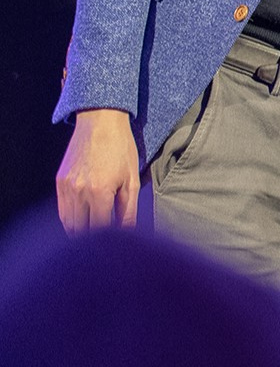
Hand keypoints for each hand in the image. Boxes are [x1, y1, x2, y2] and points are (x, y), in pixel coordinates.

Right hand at [56, 108, 140, 232]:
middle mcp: (78, 192)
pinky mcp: (59, 183)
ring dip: (81, 232)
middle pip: (81, 231)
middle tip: (107, 241)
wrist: (100, 122)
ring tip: (96, 232)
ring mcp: (66, 188)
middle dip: (94, 239)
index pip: (100, 229)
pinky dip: (71, 220)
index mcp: (99, 192)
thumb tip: (129, 233)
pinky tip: (84, 220)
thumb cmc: (121, 148)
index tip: (118, 244)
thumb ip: (128, 210)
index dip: (109, 240)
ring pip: (68, 224)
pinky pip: (62, 211)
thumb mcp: (131, 179)